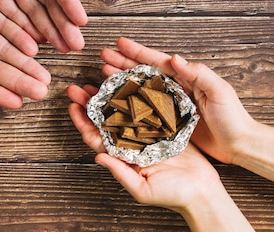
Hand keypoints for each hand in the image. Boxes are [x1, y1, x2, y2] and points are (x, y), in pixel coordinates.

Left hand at [0, 0, 86, 52]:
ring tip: (63, 48)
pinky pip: (10, 15)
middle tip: (76, 44)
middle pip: (48, 1)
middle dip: (63, 23)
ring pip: (33, 11)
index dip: (68, 1)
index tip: (79, 21)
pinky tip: (36, 43)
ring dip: (48, 30)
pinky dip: (23, 29)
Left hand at [66, 84, 221, 213]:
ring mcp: (147, 132)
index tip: (72, 106)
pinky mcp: (164, 125)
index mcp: (123, 156)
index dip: (82, 122)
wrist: (201, 190)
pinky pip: (148, 107)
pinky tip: (130, 82)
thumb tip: (98, 157)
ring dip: (110, 95)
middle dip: (90, 102)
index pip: (96, 136)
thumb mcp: (142, 189)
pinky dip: (137, 94)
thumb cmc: (172, 194)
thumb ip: (120, 173)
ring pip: (124, 109)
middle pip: (106, 119)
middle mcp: (131, 142)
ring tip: (99, 78)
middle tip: (77, 87)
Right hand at [99, 37, 256, 164]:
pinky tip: (117, 102)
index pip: (158, 61)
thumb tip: (175, 58)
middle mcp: (177, 88)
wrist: (240, 144)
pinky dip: (130, 103)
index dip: (138, 52)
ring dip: (123, 80)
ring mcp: (172, 105)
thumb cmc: (233, 117)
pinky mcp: (170, 122)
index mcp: (187, 77)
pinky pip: (145, 109)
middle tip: (104, 55)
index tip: (120, 43)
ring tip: (103, 74)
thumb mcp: (219, 91)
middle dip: (123, 63)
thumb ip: (199, 73)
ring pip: (141, 88)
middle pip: (145, 72)